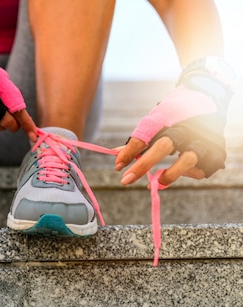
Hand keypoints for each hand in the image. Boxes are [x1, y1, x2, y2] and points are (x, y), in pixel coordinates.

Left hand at [115, 57, 234, 186]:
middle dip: (142, 165)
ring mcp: (201, 138)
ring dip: (169, 174)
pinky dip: (188, 174)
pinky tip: (182, 172)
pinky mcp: (214, 150)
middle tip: (125, 180)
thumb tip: (116, 154)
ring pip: (187, 160)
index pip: (142, 137)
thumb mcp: (155, 119)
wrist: (206, 97)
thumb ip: (138, 138)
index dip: (128, 152)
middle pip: (162, 147)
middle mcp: (184, 128)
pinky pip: (200, 169)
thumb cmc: (173, 113)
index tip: (118, 166)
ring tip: (157, 183)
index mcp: (166, 119)